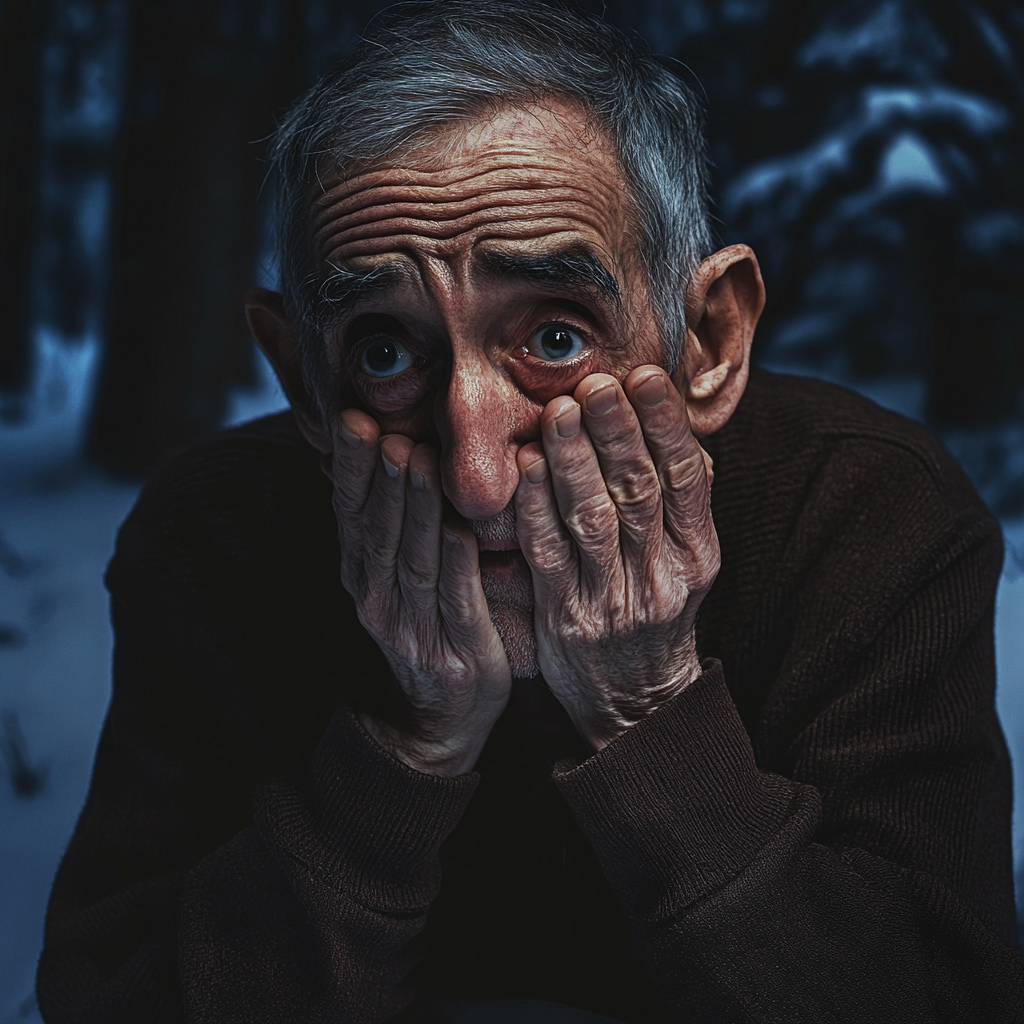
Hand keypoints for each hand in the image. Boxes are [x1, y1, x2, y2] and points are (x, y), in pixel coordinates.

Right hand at [328, 410, 511, 775]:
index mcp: (363, 574)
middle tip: (382, 427)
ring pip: (411, 558)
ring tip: (417, 459)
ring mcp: (412, 627)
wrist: (439, 718)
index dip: (351, 467)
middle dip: (380, 476)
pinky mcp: (455, 650)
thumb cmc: (424, 628)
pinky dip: (455, 564)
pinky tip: (458, 529)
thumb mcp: (395, 578)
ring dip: (413, 508)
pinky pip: (454, 601)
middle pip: (376, 530)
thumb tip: (383, 453)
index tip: (352, 419)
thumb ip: (390, 524)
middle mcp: (378, 597)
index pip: (351, 512)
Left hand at [514, 366, 719, 750]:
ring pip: (593, 520)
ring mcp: (613, 601)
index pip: (687, 480)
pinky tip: (527, 467)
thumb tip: (677, 430)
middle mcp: (661, 577)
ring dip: (574, 461)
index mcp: (698, 555)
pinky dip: (536, 508)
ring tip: (561, 410)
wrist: (638, 702)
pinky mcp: (568, 619)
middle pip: (639, 493)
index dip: (666, 426)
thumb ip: (681, 503)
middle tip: (597, 382)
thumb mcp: (688, 563)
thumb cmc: (657, 614)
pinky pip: (549, 556)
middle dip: (617, 432)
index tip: (647, 376)